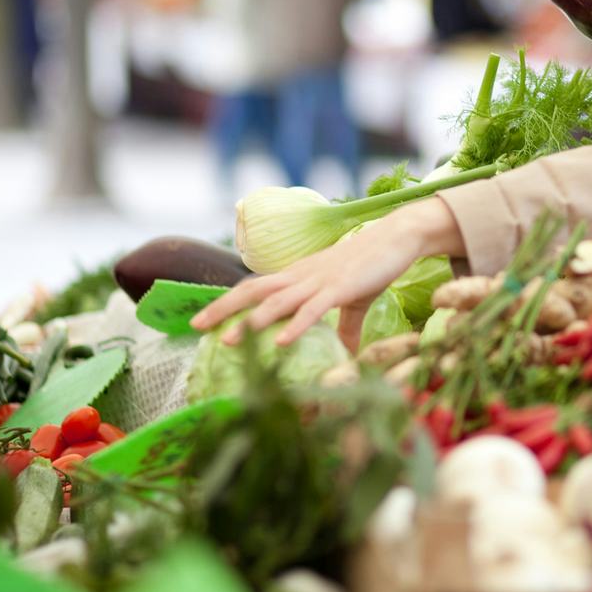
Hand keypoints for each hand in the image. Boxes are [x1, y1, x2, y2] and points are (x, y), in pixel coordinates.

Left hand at [191, 198, 462, 351]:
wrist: (397, 238)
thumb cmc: (374, 265)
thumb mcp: (355, 300)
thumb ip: (346, 326)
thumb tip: (346, 354)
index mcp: (299, 276)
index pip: (255, 288)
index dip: (228, 302)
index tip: (202, 319)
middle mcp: (301, 276)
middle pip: (253, 291)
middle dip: (223, 309)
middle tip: (194, 326)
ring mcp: (319, 281)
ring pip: (277, 301)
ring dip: (251, 321)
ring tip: (227, 341)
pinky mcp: (341, 288)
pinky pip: (314, 308)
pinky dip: (297, 325)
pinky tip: (283, 341)